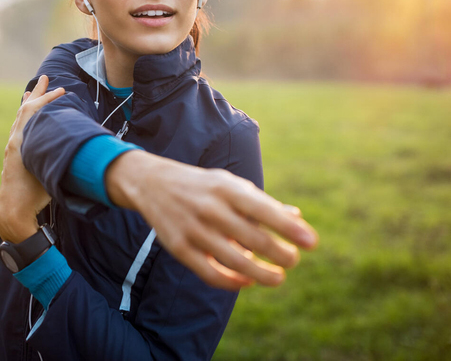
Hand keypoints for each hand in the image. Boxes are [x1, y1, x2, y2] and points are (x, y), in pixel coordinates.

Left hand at [0, 76, 64, 242]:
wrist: (12, 211)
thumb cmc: (34, 194)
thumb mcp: (50, 171)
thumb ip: (63, 156)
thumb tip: (87, 145)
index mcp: (21, 141)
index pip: (34, 111)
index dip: (48, 99)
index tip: (62, 90)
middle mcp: (15, 140)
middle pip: (25, 109)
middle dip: (37, 93)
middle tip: (44, 78)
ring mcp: (13, 148)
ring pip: (20, 118)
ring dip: (29, 104)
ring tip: (31, 92)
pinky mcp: (14, 156)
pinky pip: (19, 128)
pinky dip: (26, 118)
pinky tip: (29, 119)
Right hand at [106, 151, 317, 290]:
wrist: (152, 183)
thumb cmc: (202, 186)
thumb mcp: (230, 185)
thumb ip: (262, 203)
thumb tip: (297, 219)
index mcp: (226, 188)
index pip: (264, 210)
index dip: (289, 228)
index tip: (312, 242)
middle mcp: (210, 208)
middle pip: (254, 239)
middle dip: (281, 254)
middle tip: (293, 260)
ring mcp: (193, 229)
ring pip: (235, 261)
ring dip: (262, 274)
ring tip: (278, 278)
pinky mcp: (179, 248)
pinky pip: (211, 274)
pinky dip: (233, 282)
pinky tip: (247, 281)